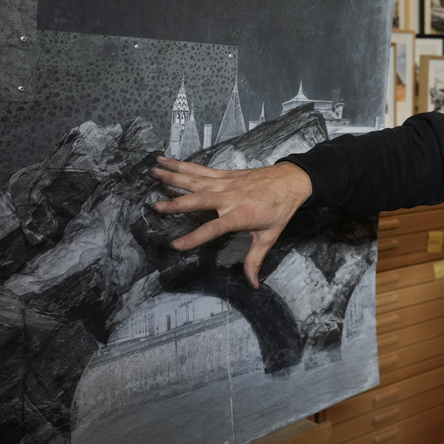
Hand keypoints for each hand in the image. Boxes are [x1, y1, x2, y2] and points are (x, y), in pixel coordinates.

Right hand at [150, 156, 312, 288]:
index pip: (212, 229)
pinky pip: (200, 169)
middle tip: (155, 206)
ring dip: (172, 176)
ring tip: (151, 172)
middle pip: (198, 200)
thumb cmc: (280, 209)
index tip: (175, 245)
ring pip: (195, 179)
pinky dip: (182, 164)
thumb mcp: (269, 237)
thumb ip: (255, 259)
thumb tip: (253, 283)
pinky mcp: (225, 174)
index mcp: (239, 215)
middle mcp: (229, 197)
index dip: (194, 238)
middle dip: (176, 204)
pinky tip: (166, 160)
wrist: (292, 181)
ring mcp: (225, 183)